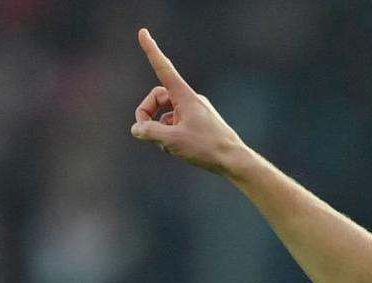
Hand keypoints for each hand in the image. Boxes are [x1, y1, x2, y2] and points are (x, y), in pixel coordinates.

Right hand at [129, 28, 245, 175]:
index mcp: (184, 96)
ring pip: (167, 115)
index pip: (163, 68)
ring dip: (160, 129)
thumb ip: (150, 132)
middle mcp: (190, 99)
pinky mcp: (200, 123)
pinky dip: (171, 134)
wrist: (234, 160)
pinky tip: (177, 150)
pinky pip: (178, 124)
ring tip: (168, 147)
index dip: (151, 51)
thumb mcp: (173, 141)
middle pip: (159, 98)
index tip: (142, 33)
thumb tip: (137, 129)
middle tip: (143, 132)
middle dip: (147, 113)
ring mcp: (195, 111)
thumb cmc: (206, 148)